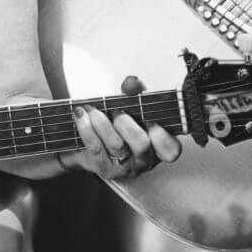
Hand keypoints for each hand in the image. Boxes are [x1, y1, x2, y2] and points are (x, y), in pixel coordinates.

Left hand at [60, 76, 181, 179]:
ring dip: (102, 122)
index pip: (171, 150)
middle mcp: (143, 159)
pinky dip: (86, 127)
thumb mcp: (128, 106)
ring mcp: (124, 166)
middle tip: (117, 112)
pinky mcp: (103, 168)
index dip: (162, 137)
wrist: (86, 144)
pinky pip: (95, 147)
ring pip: (116, 145)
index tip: (151, 121)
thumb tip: (132, 83)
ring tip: (92, 110)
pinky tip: (81, 115)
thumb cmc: (115, 123)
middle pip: (142, 145)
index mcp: (157, 144)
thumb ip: (133, 93)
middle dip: (127, 124)